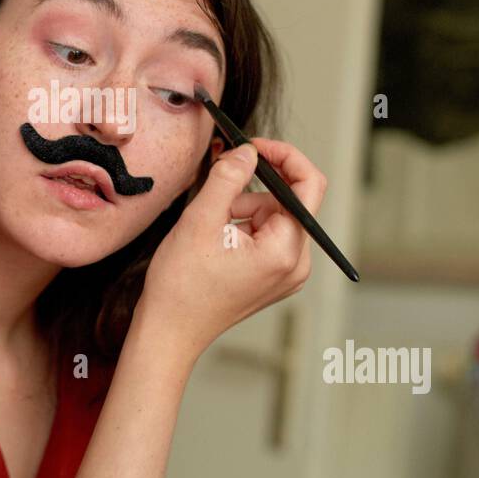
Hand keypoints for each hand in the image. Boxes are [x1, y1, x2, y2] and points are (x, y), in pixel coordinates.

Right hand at [136, 138, 327, 361]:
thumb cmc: (181, 287)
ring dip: (244, 208)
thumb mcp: (199, 221)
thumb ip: (228, 178)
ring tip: (210, 226)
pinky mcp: (274, 277)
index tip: (253, 146)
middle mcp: (296, 265)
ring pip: (276, 216)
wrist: (169, 332)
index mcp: (285, 251)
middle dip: (254, 188)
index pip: (308, 186)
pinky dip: (245, 226)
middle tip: (218, 190)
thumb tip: (248, 151)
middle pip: (290, 201)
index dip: (284, 156)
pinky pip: (269, 235)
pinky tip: (216, 239)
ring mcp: (287, 274)